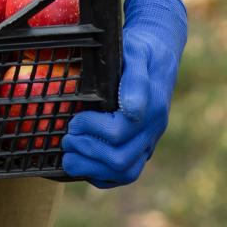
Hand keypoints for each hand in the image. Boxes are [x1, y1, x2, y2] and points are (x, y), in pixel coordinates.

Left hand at [60, 0, 188, 187]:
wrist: (158, 53)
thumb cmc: (140, 51)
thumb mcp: (136, 53)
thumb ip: (134, 80)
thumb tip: (131, 109)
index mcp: (151, 106)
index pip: (120, 132)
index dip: (92, 129)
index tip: (76, 118)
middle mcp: (153, 129)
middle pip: (121, 160)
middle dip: (88, 151)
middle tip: (68, 137)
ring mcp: (149, 141)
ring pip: (125, 172)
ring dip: (91, 167)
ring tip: (69, 154)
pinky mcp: (142, 148)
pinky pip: (125, 174)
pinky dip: (101, 175)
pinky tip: (84, 163)